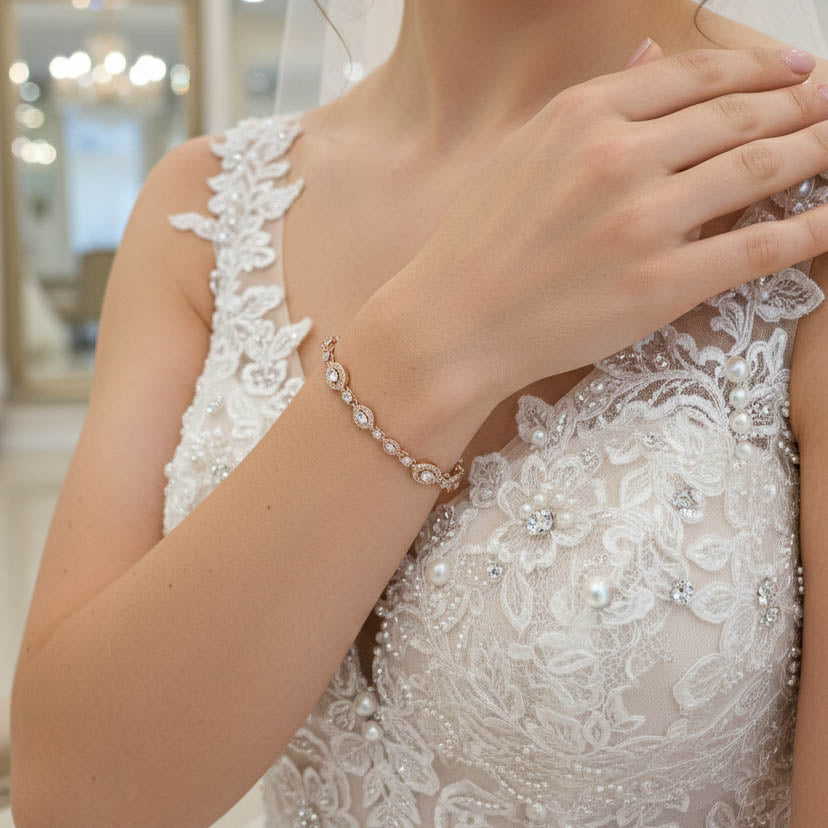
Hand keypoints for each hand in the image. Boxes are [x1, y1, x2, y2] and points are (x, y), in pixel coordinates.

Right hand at [374, 42, 827, 408]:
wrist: (450, 325)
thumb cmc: (475, 245)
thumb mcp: (522, 154)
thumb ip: (592, 107)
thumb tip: (646, 60)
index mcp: (582, 115)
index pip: (696, 76)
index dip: (759, 70)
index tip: (795, 72)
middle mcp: (618, 155)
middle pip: (739, 117)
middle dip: (801, 107)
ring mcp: (643, 220)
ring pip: (760, 171)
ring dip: (817, 153)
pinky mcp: (661, 284)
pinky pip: (757, 247)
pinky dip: (809, 229)